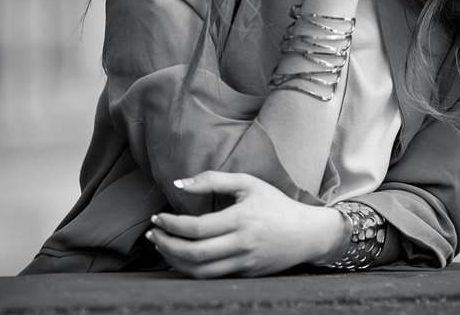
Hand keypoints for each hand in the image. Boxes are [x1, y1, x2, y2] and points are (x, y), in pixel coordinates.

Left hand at [146, 171, 346, 277]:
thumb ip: (212, 180)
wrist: (306, 234)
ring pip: (199, 271)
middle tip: (152, 233)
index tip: (157, 217)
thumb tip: (179, 184)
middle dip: (166, 244)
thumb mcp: (247, 183)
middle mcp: (242, 244)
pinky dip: (189, 270)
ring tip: (161, 245)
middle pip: (193, 253)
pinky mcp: (245, 275)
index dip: (171, 224)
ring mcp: (243, 263)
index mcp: (241, 219)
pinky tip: (179, 258)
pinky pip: (210, 278)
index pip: (196, 228)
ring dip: (173, 260)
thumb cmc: (275, 204)